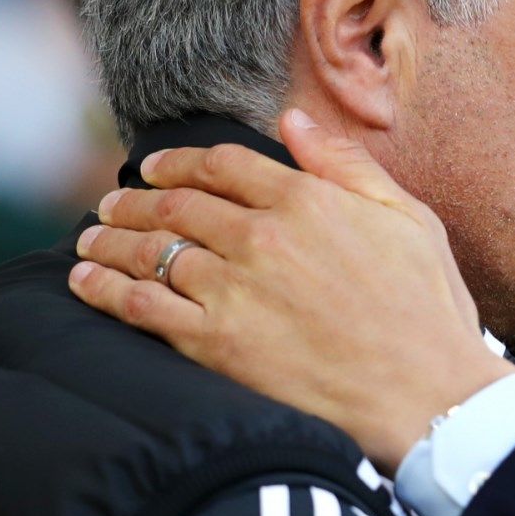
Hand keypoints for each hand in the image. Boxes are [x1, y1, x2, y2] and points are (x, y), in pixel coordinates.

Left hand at [68, 108, 514, 471]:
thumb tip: (292, 121)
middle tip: (110, 203)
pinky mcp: (214, 344)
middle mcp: (260, 237)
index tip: (154, 168)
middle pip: (174, 205)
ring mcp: (233, 291)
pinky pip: (141, 307)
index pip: (221, 164)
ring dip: (110, 240)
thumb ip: (346, 164)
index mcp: (306, 200)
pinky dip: (105, 290)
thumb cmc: (428, 309)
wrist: (426, 393)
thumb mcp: (408, 218)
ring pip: (149, 251)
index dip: (178, 162)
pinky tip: (86, 282)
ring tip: (90, 239)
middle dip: (133, 200)